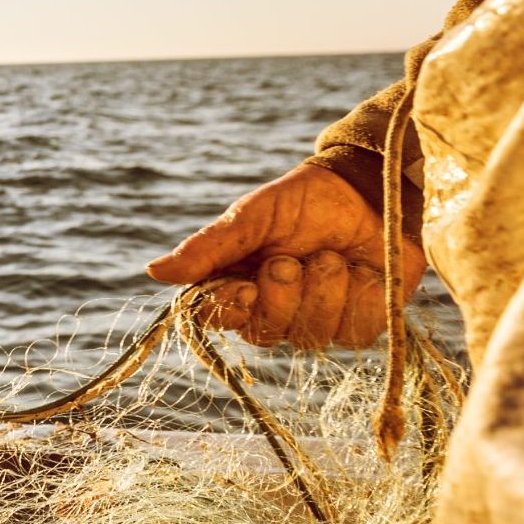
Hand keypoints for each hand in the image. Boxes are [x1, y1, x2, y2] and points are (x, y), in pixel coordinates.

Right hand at [145, 163, 423, 349]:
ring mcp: (317, 322)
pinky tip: (363, 270)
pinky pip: (354, 331)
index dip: (231, 307)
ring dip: (325, 289)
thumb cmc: (304, 200)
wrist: (369, 188)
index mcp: (240, 285)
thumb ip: (209, 246)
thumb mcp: (252, 215)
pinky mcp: (359, 325)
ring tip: (333, 257)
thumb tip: (154, 271)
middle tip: (292, 258)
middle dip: (282, 294)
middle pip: (266, 332)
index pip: (218, 317)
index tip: (246, 285)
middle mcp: (275, 312)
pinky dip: (360, 295)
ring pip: (312, 335)